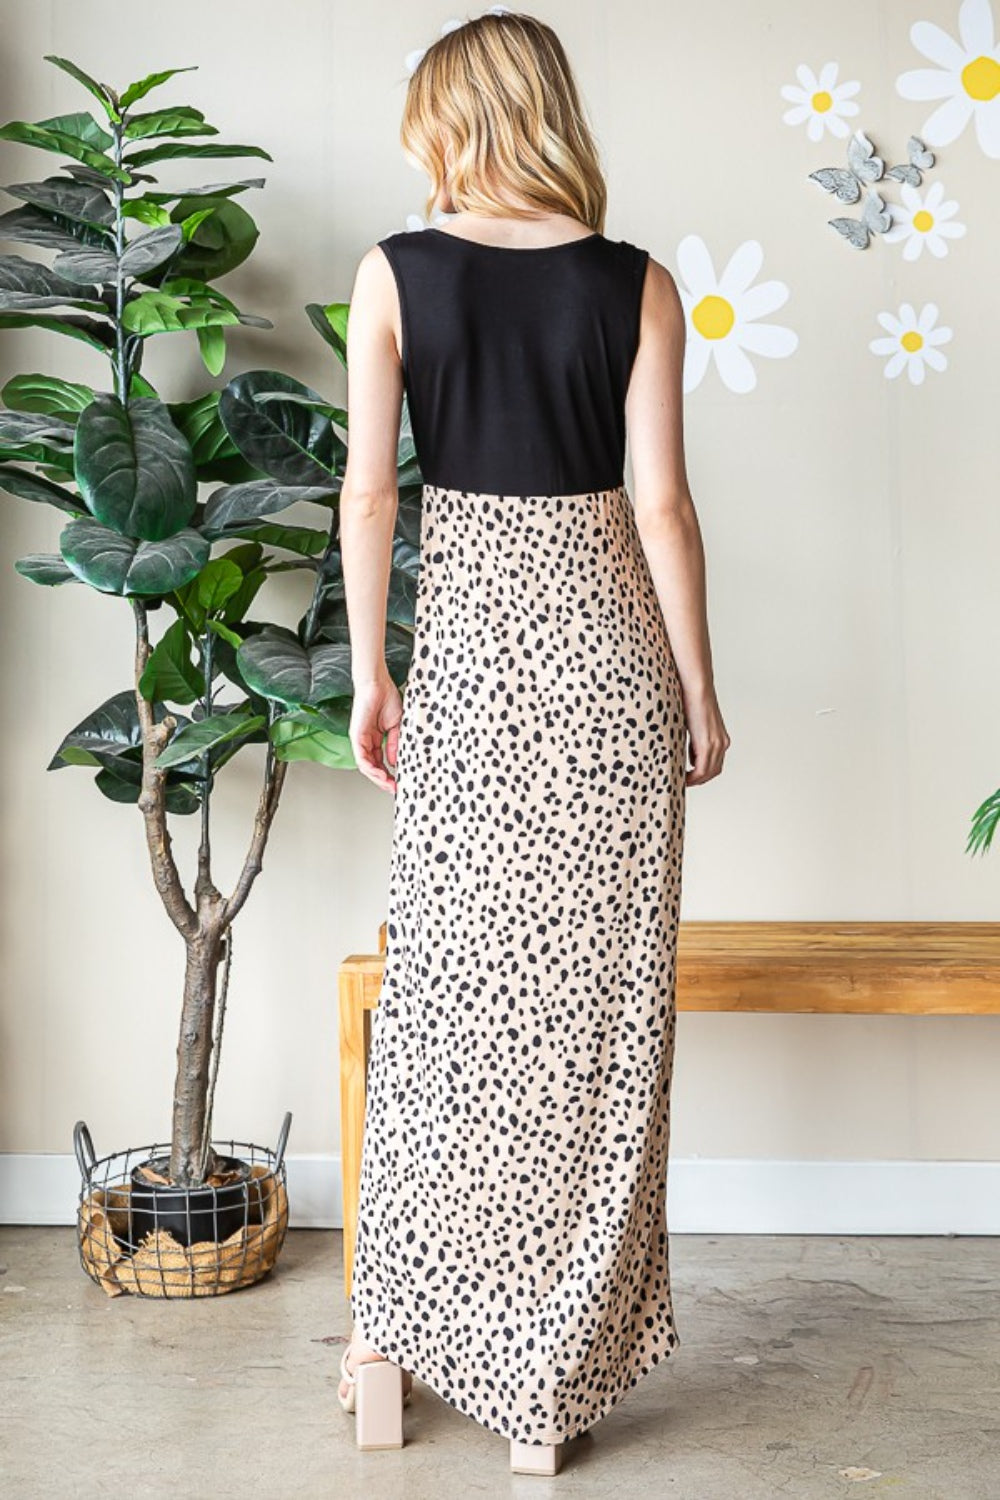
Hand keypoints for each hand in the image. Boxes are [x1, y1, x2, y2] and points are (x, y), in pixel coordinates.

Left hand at [350, 674, 403, 793]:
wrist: (378, 684)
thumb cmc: (387, 699)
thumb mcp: (396, 727)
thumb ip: (394, 744)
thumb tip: (394, 762)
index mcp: (375, 739)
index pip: (380, 762)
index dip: (389, 774)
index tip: (399, 783)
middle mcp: (366, 741)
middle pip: (372, 767)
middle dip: (383, 780)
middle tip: (394, 789)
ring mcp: (360, 739)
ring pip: (366, 766)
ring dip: (377, 778)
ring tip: (388, 785)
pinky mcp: (356, 736)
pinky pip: (361, 757)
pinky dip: (370, 768)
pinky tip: (380, 774)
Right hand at [680, 682, 729, 786]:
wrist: (697, 687)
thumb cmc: (692, 700)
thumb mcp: (694, 724)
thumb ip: (693, 738)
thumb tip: (682, 747)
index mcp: (721, 738)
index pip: (714, 764)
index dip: (702, 773)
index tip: (688, 775)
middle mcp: (722, 743)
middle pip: (713, 772)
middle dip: (699, 779)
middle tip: (683, 781)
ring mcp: (716, 744)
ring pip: (708, 773)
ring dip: (695, 779)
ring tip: (681, 779)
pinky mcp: (707, 744)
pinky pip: (702, 769)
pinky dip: (692, 776)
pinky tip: (682, 776)